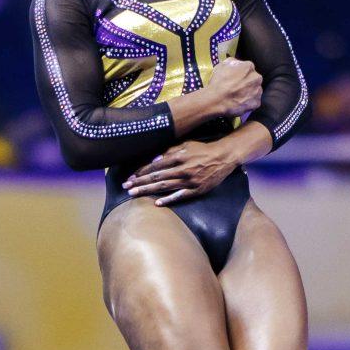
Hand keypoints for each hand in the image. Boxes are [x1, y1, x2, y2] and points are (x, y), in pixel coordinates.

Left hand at [120, 139, 240, 204]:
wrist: (223, 156)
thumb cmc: (202, 150)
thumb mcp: (185, 145)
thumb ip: (170, 152)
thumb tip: (154, 159)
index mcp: (178, 157)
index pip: (154, 165)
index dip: (141, 172)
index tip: (130, 177)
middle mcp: (182, 169)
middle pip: (156, 177)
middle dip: (139, 182)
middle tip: (125, 187)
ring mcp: (189, 180)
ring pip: (164, 186)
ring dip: (147, 191)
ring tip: (134, 194)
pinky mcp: (196, 189)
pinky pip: (180, 196)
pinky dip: (169, 199)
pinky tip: (158, 203)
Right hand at [200, 55, 261, 119]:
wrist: (216, 100)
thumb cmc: (218, 82)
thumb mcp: (222, 65)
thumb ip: (233, 62)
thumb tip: (236, 63)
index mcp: (249, 66)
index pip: (248, 68)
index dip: (241, 73)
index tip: (236, 78)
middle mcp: (257, 78)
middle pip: (254, 79)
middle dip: (247, 82)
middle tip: (237, 87)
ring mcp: (258, 91)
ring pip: (255, 90)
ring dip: (249, 92)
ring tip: (238, 96)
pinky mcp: (256, 103)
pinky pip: (254, 101)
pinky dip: (249, 102)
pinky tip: (240, 102)